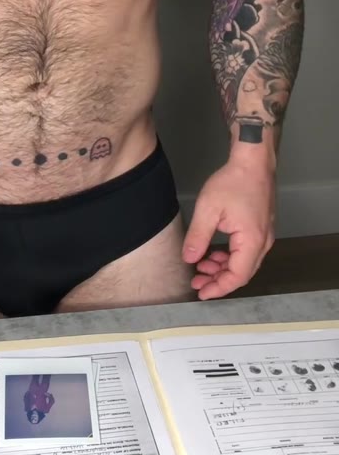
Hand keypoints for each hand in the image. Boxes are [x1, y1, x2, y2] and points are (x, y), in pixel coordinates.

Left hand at [182, 158, 275, 299]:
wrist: (253, 161)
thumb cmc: (232, 182)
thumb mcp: (208, 209)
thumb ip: (198, 237)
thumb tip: (190, 259)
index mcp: (252, 241)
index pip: (238, 276)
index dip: (219, 288)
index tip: (201, 293)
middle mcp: (263, 242)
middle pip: (242, 272)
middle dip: (218, 280)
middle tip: (196, 281)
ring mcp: (265, 235)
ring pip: (244, 262)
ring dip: (223, 268)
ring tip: (201, 267)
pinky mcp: (261, 228)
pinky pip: (246, 251)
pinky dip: (230, 256)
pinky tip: (214, 253)